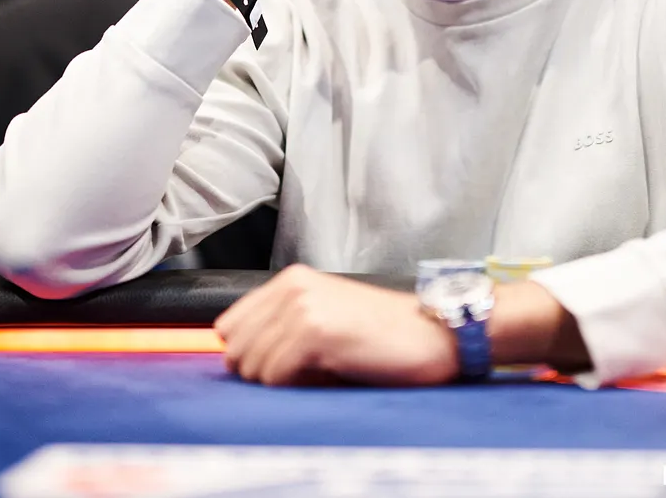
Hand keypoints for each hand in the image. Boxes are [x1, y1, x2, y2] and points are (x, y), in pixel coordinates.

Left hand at [213, 265, 457, 386]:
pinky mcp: (314, 332)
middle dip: (264, 371)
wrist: (434, 333)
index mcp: (291, 279)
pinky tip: (331, 374)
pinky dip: (298, 387)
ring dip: (285, 382)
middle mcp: (292, 287)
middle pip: (237, 349)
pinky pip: (276, 376)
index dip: (250, 354)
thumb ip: (283, 326)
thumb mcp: (327, 316)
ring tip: (324, 371)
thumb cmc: (386, 334)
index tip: (279, 365)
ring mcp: (301, 307)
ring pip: (254, 367)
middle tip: (307, 372)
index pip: (230, 325)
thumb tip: (241, 360)